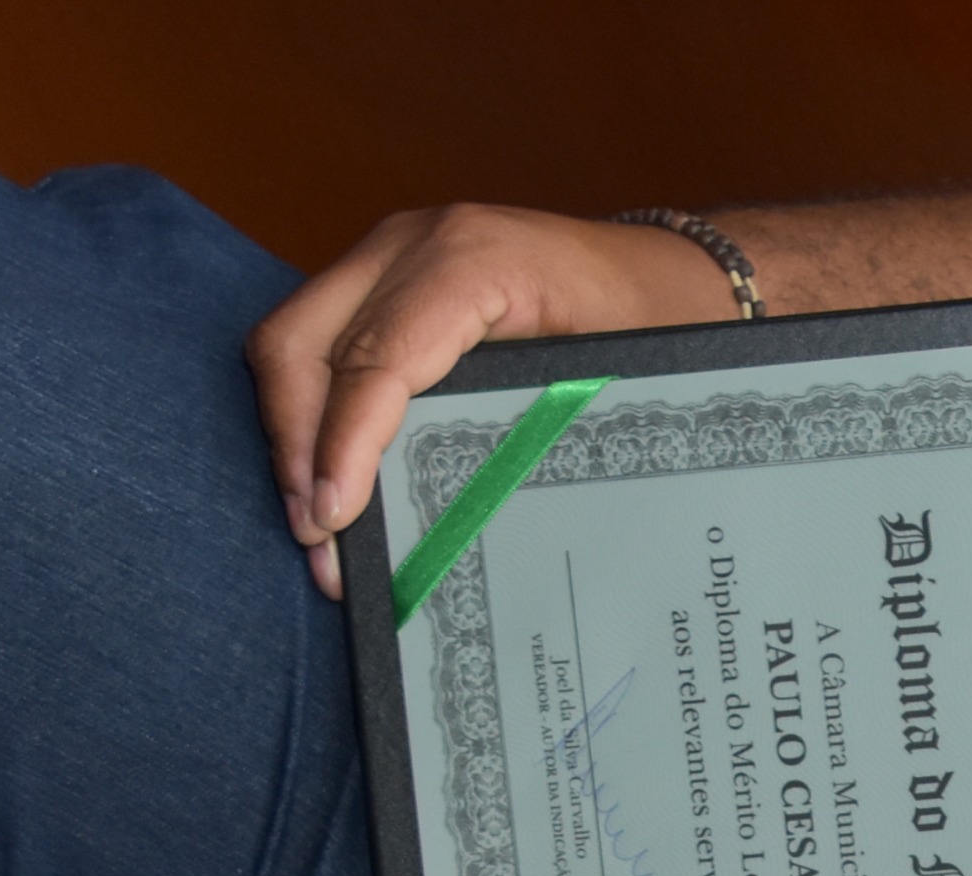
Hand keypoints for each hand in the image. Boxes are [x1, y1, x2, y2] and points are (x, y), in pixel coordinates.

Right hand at [244, 206, 732, 600]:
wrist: (677, 274)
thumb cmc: (656, 325)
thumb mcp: (608, 381)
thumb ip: (527, 431)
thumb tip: (446, 523)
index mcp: (475, 259)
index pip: (374, 358)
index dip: (342, 444)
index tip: (333, 519)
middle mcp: (417, 243)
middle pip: (301, 342)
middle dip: (295, 445)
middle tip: (318, 537)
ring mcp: (394, 254)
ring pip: (294, 341)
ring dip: (294, 436)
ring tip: (320, 526)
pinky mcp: (387, 278)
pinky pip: (320, 340)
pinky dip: (314, 412)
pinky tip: (332, 480)